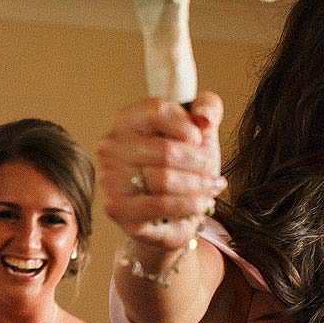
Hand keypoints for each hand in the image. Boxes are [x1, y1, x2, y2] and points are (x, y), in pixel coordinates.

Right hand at [96, 93, 226, 253]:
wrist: (172, 214)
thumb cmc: (182, 168)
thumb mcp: (199, 132)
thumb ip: (207, 108)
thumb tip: (204, 117)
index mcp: (128, 119)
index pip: (157, 111)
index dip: (186, 126)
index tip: (199, 139)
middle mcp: (111, 147)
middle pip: (166, 151)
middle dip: (199, 163)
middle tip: (212, 171)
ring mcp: (111, 178)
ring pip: (165, 180)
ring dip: (198, 186)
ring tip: (211, 188)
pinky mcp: (118, 208)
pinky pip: (161, 205)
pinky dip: (189, 204)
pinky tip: (203, 203)